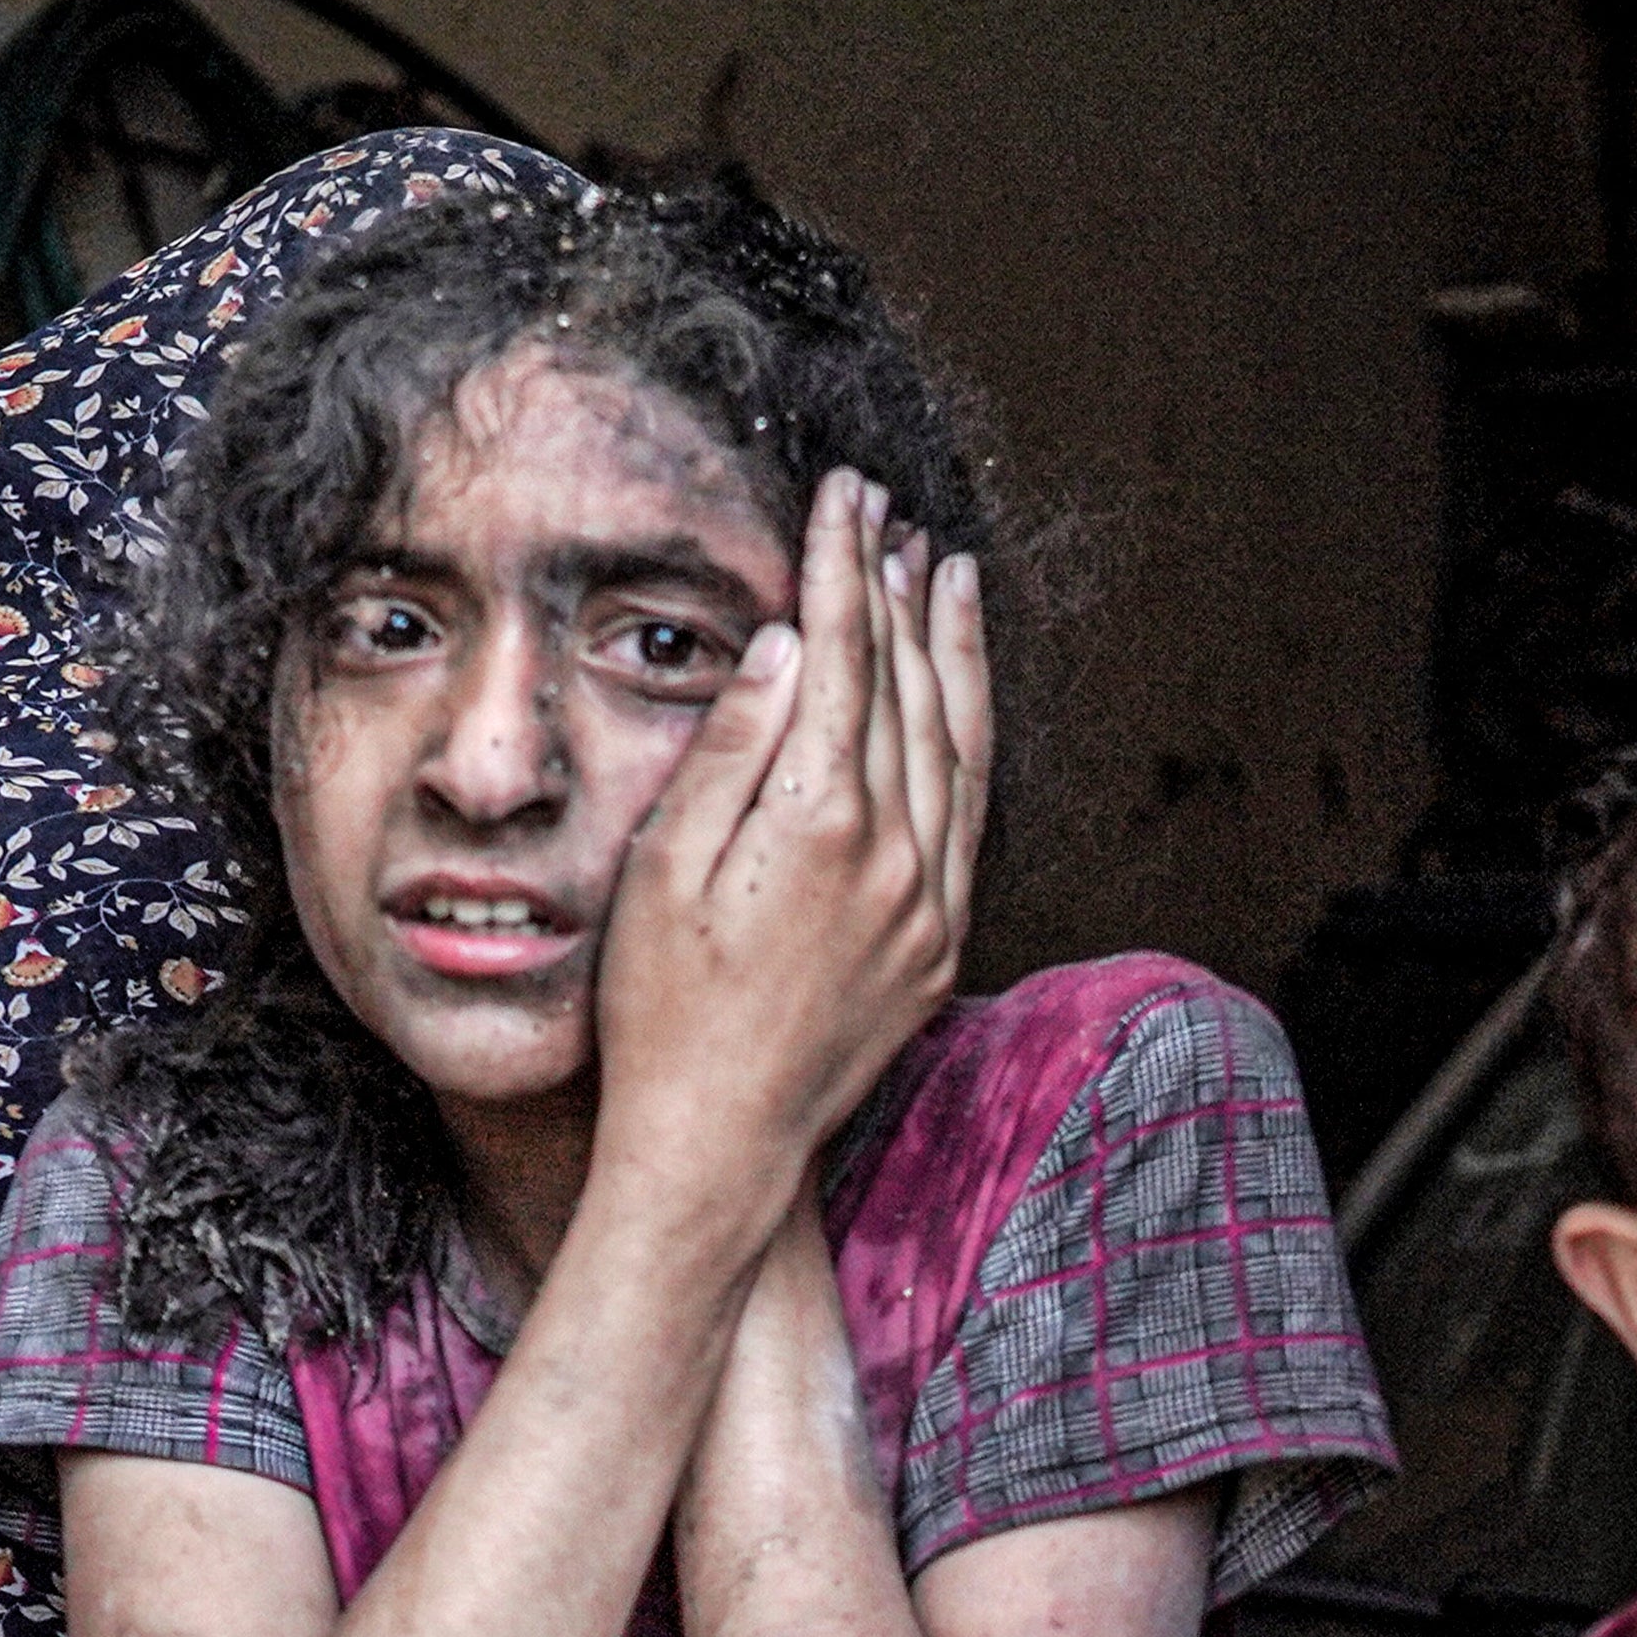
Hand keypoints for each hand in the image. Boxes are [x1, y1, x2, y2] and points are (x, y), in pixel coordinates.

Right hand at [586, 467, 988, 1235]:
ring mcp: (932, 898)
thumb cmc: (662, 1009)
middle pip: (908, 683)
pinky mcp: (943, 938)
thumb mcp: (664, 871)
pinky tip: (962, 692)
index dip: (842, 567)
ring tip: (942, 568)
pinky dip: (972, 731)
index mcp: (822, 822)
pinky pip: (974, 806)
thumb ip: (732, 751)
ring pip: (959, 737)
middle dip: (894, 584)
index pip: (845, 657)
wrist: (719, 1140)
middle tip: (884, 510)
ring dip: (950, 645)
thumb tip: (790, 648)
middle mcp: (898, 852)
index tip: (842, 496)